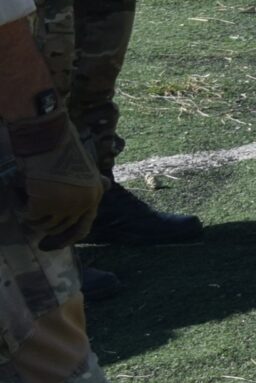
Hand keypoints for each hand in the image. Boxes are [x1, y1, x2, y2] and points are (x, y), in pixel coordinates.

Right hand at [9, 110, 101, 248]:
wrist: (47, 136)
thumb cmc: (63, 148)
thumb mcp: (86, 166)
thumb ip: (93, 181)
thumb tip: (108, 185)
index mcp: (95, 195)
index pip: (82, 228)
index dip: (65, 239)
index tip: (47, 246)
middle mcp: (84, 203)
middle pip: (58, 227)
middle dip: (41, 221)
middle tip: (30, 209)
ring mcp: (65, 206)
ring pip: (41, 224)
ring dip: (30, 212)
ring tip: (26, 191)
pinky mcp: (45, 204)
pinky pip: (28, 215)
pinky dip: (20, 205)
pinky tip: (20, 189)